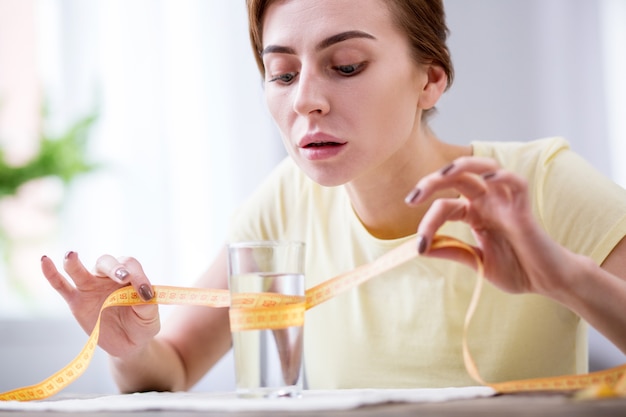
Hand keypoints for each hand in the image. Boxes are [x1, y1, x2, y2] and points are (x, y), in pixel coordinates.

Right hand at [41, 252, 159, 357]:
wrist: (128, 344)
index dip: (138, 275)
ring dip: (75, 263)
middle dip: (114, 268)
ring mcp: (91, 288)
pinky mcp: (76, 301)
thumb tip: (143, 295)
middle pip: (107, 262)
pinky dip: (51, 274)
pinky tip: (44, 260)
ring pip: (80, 271)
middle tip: (123, 277)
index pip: (131, 266)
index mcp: (129, 276)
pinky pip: (61, 286)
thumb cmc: (141, 325)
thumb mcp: (150, 318)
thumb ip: (148, 306)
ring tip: (71, 255)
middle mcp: (109, 277)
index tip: (145, 292)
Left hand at [405, 156, 579, 296]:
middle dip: (433, 182)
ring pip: (485, 168)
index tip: (418, 246)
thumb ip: (453, 251)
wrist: (548, 282)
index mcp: (474, 214)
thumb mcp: (476, 262)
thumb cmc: (517, 269)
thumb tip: (421, 248)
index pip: (445, 206)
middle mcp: (488, 203)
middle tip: (412, 198)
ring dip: (463, 166)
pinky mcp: (523, 210)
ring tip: (443, 173)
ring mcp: (505, 203)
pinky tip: (488, 179)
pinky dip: (503, 176)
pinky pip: (516, 183)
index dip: (428, 222)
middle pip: (458, 178)